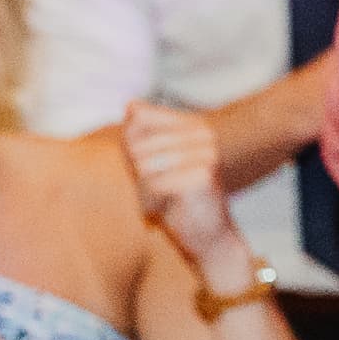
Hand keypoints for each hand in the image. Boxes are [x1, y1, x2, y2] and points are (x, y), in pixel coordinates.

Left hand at [118, 101, 239, 266]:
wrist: (208, 233)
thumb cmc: (176, 198)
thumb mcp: (152, 160)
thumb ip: (140, 132)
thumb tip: (131, 105)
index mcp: (194, 125)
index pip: (137, 121)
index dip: (132, 150)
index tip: (152, 169)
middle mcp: (204, 134)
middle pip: (138, 146)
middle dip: (139, 175)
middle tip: (160, 189)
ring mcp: (206, 153)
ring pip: (145, 165)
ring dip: (146, 190)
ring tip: (165, 198)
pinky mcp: (203, 176)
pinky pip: (154, 184)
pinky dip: (153, 202)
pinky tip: (170, 208)